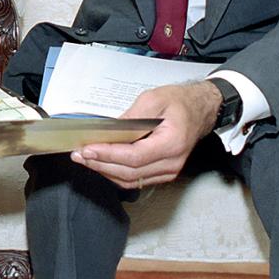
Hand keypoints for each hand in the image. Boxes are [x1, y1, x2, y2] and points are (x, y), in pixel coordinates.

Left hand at [69, 81, 220, 189]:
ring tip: (85, 159)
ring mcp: (168, 171)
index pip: (134, 157)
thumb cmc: (180, 102)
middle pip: (130, 173)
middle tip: (79, 155)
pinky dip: (116, 173)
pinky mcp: (162, 173)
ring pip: (131, 180)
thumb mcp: (154, 98)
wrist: (200, 110)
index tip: (88, 149)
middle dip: (100, 164)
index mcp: (172, 143)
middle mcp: (171, 163)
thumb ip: (132, 115)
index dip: (108, 155)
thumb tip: (110, 129)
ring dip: (105, 171)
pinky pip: (136, 180)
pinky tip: (101, 163)